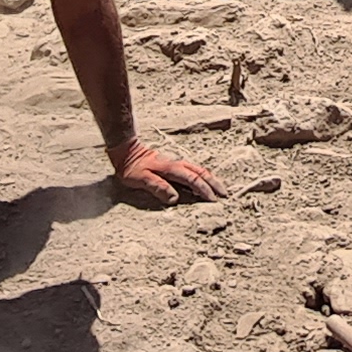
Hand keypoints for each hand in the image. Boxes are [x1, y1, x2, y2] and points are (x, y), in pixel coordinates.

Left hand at [108, 141, 225, 206]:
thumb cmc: (132, 168)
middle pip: (201, 172)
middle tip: (225, 194)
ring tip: (220, 188)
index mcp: (171, 169)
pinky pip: (193, 170)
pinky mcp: (174, 165)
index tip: (214, 200)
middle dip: (214, 183)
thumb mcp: (141, 179)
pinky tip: (204, 181)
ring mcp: (177, 163)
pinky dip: (203, 176)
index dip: (204, 190)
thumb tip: (174, 198)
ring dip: (211, 179)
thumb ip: (157, 187)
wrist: (126, 151)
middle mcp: (177, 164)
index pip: (193, 179)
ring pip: (199, 170)